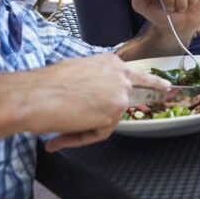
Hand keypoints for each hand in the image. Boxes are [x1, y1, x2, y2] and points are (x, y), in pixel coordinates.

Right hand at [23, 53, 168, 151]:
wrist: (33, 95)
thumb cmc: (44, 85)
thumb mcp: (74, 71)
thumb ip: (92, 81)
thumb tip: (94, 97)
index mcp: (110, 62)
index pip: (136, 74)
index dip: (152, 82)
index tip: (166, 86)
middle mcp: (120, 75)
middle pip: (123, 102)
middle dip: (106, 113)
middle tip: (90, 116)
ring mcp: (119, 93)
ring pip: (109, 119)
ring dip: (86, 125)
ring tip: (61, 119)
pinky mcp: (114, 111)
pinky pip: (101, 132)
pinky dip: (81, 136)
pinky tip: (62, 133)